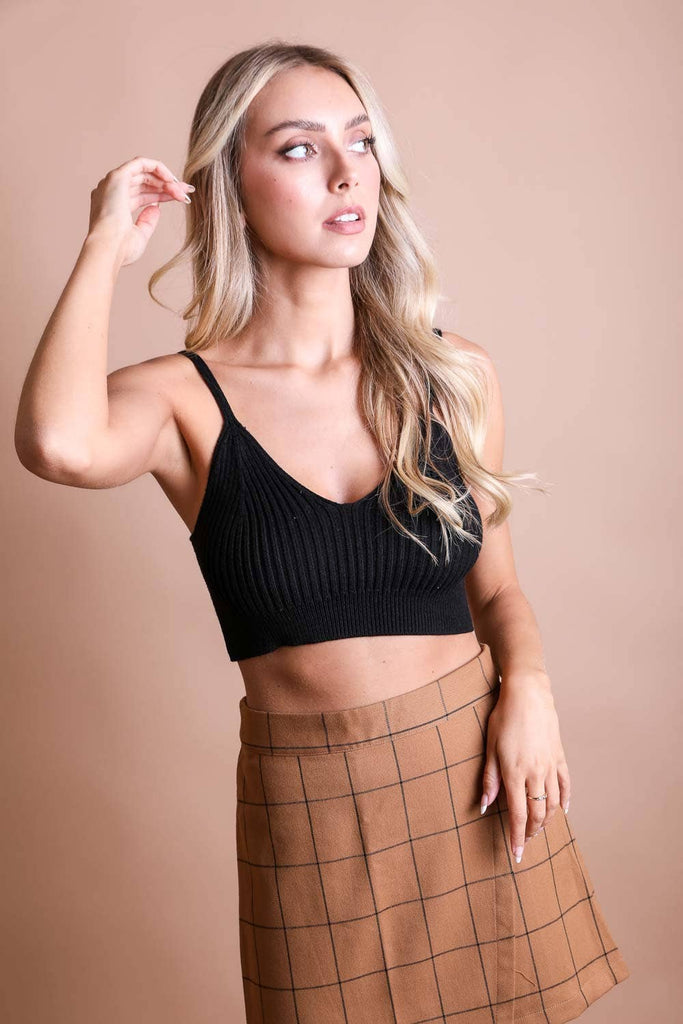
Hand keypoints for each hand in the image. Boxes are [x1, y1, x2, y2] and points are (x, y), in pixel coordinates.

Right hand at [86, 155, 193, 266]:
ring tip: (181, 191)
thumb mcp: (140, 235)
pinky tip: (171, 179)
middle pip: (144, 183)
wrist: (109, 248)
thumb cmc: (121, 249)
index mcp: (114, 206)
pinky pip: (140, 163)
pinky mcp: (117, 176)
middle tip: (186, 192)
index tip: (179, 198)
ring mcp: (112, 183)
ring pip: (144, 173)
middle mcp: (111, 192)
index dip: (161, 195)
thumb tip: (156, 207)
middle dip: (167, 186)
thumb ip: (147, 220)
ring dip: (165, 180)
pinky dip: (157, 167)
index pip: (140, 194)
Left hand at [480, 672, 570, 862]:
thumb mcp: (490, 747)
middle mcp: (536, 774)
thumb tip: (485, 806)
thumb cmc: (504, 717)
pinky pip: (565, 784)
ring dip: (545, 820)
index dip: (517, 837)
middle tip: (524, 843)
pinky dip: (564, 800)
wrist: (528, 693)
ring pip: (553, 803)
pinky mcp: (560, 756)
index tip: (516, 855)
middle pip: (537, 814)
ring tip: (537, 830)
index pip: (517, 815)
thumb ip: (489, 778)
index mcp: (515, 774)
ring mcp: (551, 765)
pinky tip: (562, 810)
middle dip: (531, 833)